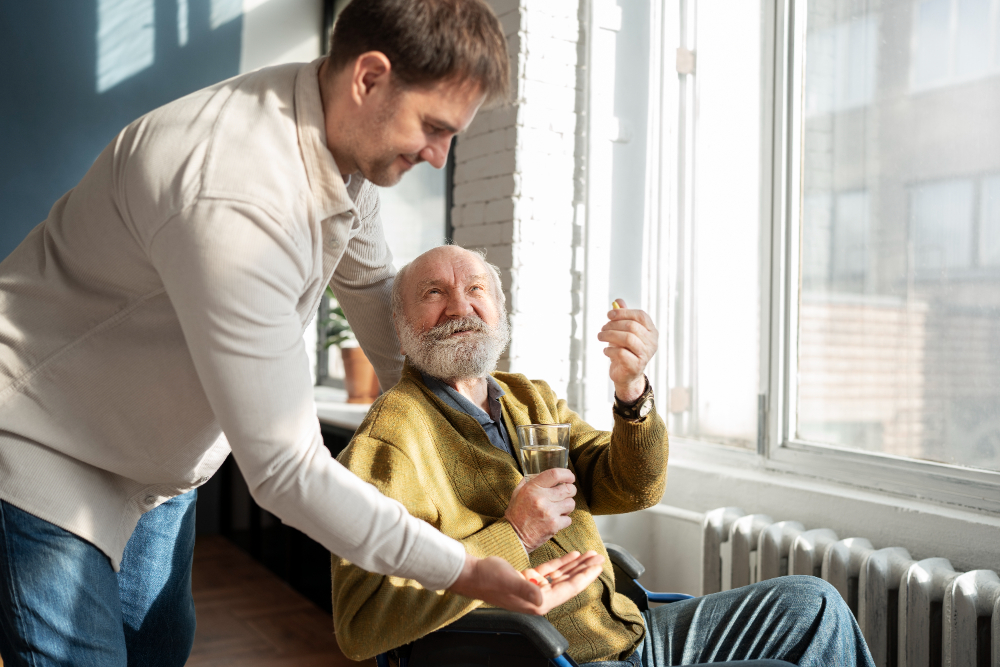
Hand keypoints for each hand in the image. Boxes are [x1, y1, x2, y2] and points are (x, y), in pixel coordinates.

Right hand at [447, 550, 604, 614]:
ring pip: (561, 575)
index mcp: (539, 602)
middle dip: (585, 569)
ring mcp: (534, 588)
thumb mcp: (509, 581)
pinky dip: (561, 563)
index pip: (569, 588)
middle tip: (599, 557)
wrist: (471, 574)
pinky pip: (550, 571)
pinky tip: (571, 555)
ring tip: (590, 554)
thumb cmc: (488, 578)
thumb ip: (527, 590)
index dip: (585, 576)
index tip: (598, 566)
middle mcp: (539, 597)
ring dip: (575, 565)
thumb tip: (542, 598)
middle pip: (569, 582)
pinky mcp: (527, 579)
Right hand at [504, 468, 576, 550]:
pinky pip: (569, 519)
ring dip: (567, 505)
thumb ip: (528, 481)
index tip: (570, 477)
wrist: (513, 536)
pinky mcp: (554, 525)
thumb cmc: (515, 514)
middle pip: (568, 489)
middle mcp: (541, 498)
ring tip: (559, 508)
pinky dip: (564, 520)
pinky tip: (555, 520)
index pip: (555, 474)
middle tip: (567, 493)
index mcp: (532, 488)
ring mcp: (549, 512)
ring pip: (571, 503)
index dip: (567, 474)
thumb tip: (539, 473)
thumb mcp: (517, 493)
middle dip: (570, 490)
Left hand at [598, 299, 657, 402]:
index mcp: (651, 331)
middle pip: (632, 326)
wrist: (626, 375)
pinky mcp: (637, 366)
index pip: (641, 315)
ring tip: (600, 337)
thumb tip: (618, 301)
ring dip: (609, 335)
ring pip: (627, 338)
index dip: (623, 313)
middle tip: (602, 329)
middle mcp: (652, 342)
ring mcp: (646, 355)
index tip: (609, 315)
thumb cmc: (625, 350)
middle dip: (613, 325)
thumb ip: (623, 316)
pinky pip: (621, 353)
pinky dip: (610, 350)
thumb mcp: (623, 332)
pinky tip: (606, 350)